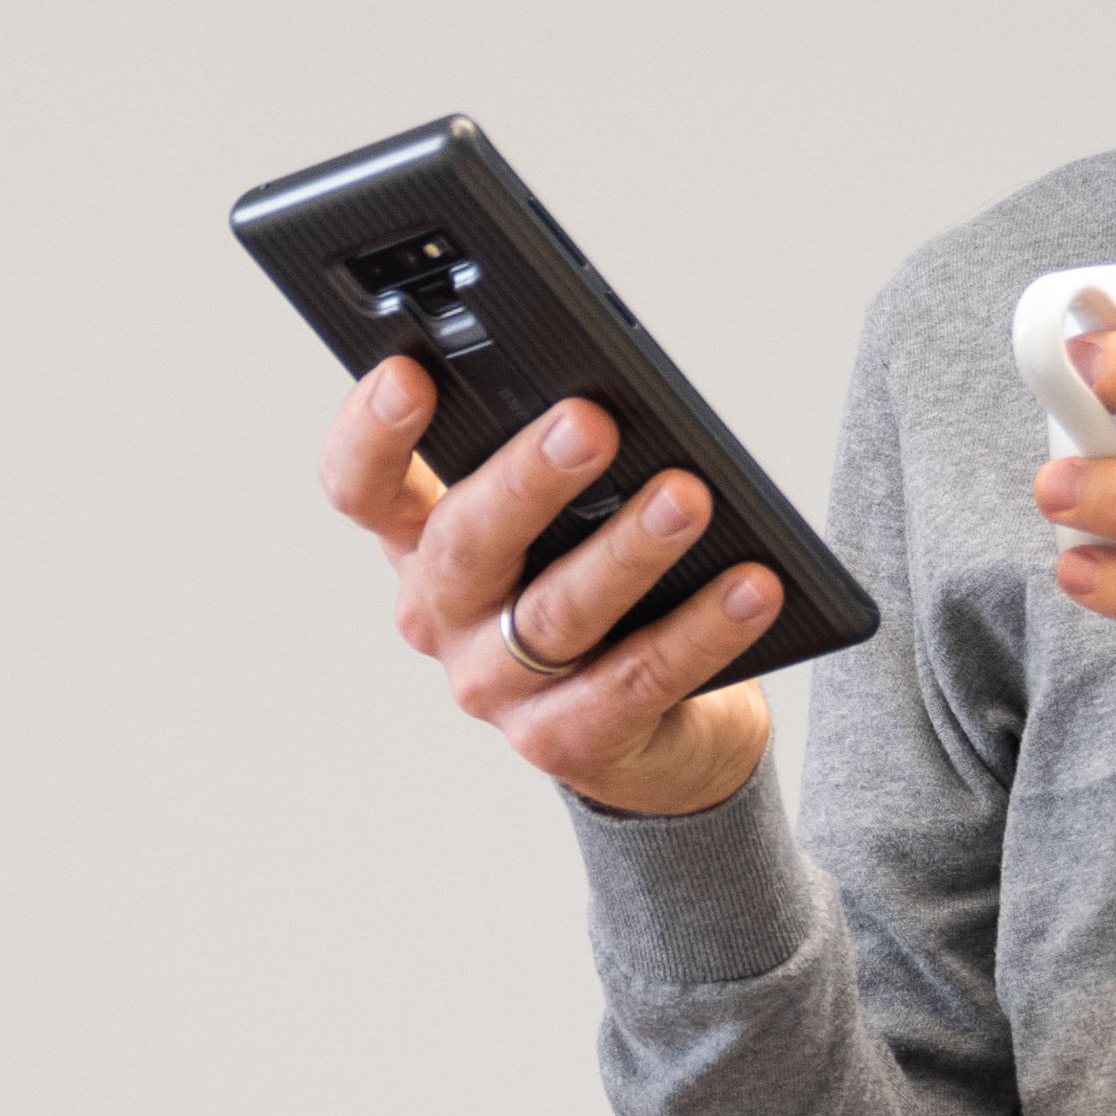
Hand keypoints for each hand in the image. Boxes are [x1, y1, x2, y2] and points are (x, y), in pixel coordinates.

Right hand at [321, 359, 778, 817]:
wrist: (651, 737)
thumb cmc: (601, 590)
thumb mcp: (560, 523)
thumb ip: (560, 465)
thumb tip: (614, 398)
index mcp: (423, 544)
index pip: (362, 488)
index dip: (372, 434)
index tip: (408, 373)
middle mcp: (443, 618)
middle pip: (465, 543)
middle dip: (527, 478)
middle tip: (590, 423)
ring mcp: (496, 687)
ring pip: (554, 614)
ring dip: (625, 552)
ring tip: (687, 498)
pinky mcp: (565, 742)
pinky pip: (637, 680)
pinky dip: (700, 630)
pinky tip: (752, 586)